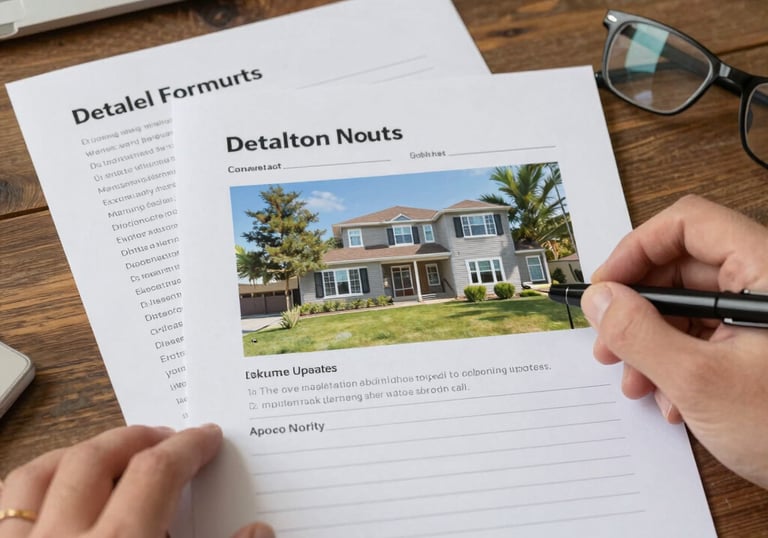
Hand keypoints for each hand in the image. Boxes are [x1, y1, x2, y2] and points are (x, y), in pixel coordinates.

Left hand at [0, 424, 273, 537]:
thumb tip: (259, 530)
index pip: (156, 474)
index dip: (187, 448)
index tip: (205, 437)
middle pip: (96, 460)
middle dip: (135, 439)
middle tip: (164, 438)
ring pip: (38, 474)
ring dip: (78, 453)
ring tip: (108, 452)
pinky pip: (4, 505)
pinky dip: (33, 487)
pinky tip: (55, 492)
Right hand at [580, 194, 767, 488]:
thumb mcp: (699, 381)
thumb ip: (639, 334)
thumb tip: (599, 299)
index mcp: (767, 273)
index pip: (690, 225)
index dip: (637, 249)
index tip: (605, 286)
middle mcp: (765, 286)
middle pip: (682, 269)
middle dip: (636, 309)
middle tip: (607, 342)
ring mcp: (763, 317)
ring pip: (688, 308)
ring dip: (650, 343)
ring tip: (635, 383)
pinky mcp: (759, 345)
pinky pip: (705, 335)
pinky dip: (676, 363)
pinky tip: (670, 399)